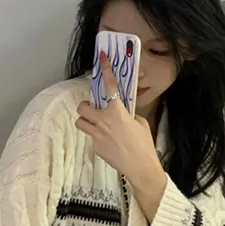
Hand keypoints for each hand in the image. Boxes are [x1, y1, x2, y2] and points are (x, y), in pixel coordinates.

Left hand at [76, 51, 161, 185]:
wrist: (140, 167)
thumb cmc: (144, 144)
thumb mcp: (140, 123)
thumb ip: (128, 114)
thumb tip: (123, 111)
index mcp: (117, 112)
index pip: (109, 86)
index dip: (106, 70)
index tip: (102, 58)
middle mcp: (103, 121)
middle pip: (82, 107)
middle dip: (85, 106)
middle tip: (93, 108)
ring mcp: (97, 135)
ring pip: (80, 122)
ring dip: (85, 121)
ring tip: (95, 124)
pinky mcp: (95, 147)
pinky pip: (91, 137)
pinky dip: (96, 136)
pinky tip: (108, 142)